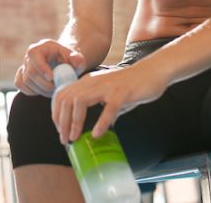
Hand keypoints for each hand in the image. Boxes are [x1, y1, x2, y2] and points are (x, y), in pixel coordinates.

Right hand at [14, 39, 86, 97]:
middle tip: (56, 89)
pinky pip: (20, 85)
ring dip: (40, 89)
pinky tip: (43, 90)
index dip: (41, 68)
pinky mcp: (21, 75)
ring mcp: (24, 65)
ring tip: (53, 90)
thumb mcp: (77, 59)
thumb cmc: (70, 61)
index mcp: (41, 47)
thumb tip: (76, 61)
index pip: (34, 55)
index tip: (52, 78)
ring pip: (26, 81)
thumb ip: (78, 59)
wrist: (62, 64)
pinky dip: (31, 91)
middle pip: (30, 72)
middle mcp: (30, 55)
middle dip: (44, 84)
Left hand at [51, 65, 165, 142]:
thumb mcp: (110, 93)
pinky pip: (108, 109)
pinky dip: (101, 123)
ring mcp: (107, 86)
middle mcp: (94, 81)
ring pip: (80, 102)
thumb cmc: (133, 84)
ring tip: (75, 138)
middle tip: (65, 139)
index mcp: (88, 81)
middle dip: (62, 121)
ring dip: (75, 122)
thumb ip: (102, 107)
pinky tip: (97, 134)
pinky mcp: (122, 93)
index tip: (60, 129)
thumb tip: (98, 129)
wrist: (153, 70)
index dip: (56, 113)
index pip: (62, 94)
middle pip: (67, 99)